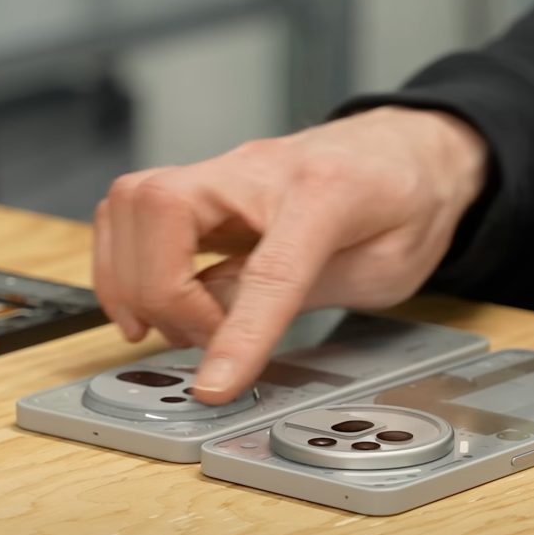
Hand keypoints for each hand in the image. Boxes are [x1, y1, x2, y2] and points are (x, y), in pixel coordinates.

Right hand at [93, 107, 487, 403]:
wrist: (409, 151)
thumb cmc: (406, 205)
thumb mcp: (383, 268)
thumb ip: (300, 293)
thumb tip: (219, 323)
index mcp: (329, 190)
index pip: (269, 266)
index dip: (236, 332)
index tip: (213, 384)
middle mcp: (262, 168)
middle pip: (166, 210)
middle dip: (162, 292)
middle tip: (198, 341)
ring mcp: (226, 169)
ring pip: (133, 201)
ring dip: (130, 275)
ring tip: (169, 326)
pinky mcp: (204, 183)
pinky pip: (133, 208)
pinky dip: (124, 258)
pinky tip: (149, 298)